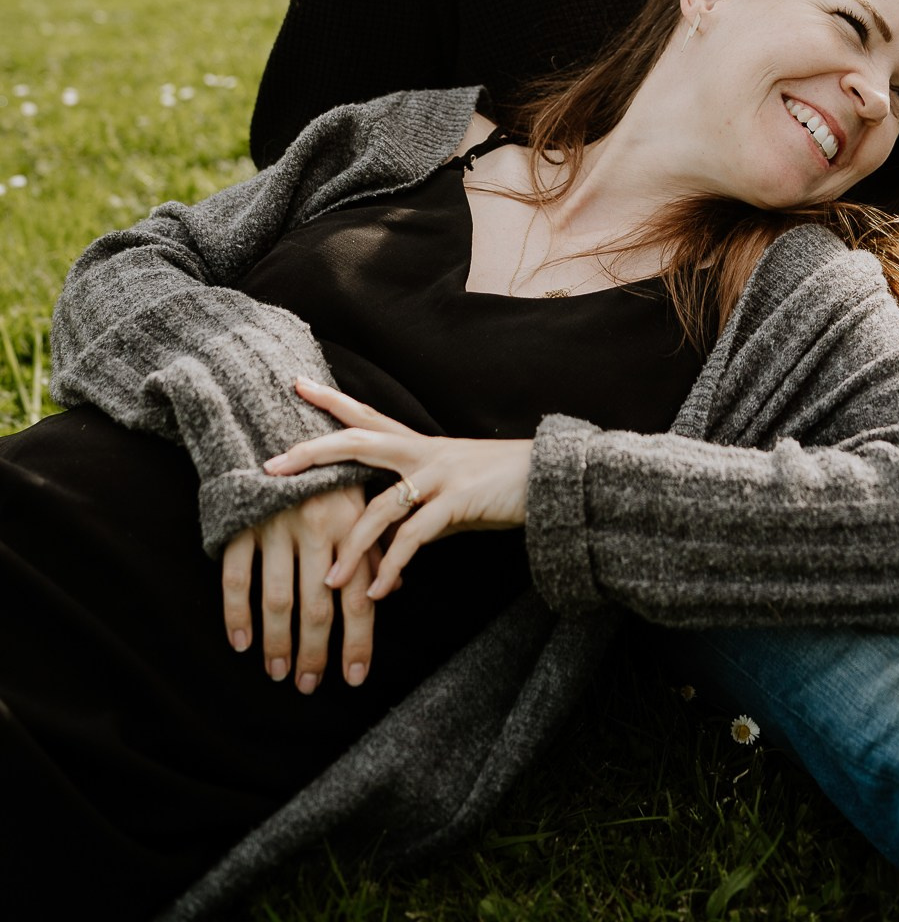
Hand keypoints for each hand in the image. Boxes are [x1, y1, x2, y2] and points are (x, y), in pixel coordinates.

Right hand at [221, 483, 374, 692]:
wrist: (272, 422)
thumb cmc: (325, 467)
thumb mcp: (359, 494)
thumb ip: (375, 542)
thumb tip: (393, 588)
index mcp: (352, 521)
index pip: (360, 595)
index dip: (357, 640)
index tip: (354, 678)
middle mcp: (317, 526)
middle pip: (318, 606)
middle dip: (314, 653)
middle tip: (309, 686)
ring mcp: (277, 525)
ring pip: (279, 598)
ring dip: (278, 642)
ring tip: (278, 673)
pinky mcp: (242, 522)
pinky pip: (237, 577)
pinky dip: (237, 613)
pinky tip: (241, 642)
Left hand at [264, 378, 532, 599]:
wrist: (549, 480)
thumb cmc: (499, 485)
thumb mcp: (450, 486)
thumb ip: (415, 501)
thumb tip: (385, 532)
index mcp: (420, 444)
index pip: (366, 416)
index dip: (331, 400)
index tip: (295, 383)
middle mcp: (424, 452)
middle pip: (358, 442)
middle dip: (313, 453)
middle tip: (272, 465)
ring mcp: (440, 475)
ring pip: (380, 505)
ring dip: (352, 547)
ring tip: (329, 581)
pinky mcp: (458, 503)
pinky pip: (414, 539)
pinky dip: (392, 568)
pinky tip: (378, 593)